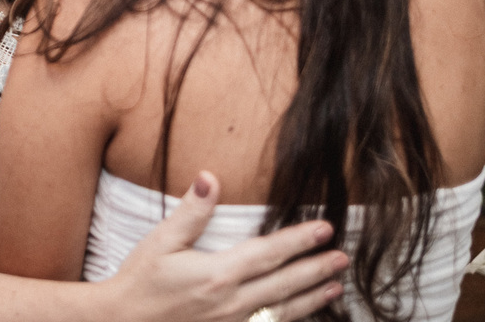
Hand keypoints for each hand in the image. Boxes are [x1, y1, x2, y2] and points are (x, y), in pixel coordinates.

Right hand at [103, 171, 347, 321]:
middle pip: (284, 284)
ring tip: (335, 286)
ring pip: (281, 311)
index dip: (299, 240)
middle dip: (316, 269)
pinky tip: (301, 313)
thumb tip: (210, 177)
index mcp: (217, 274)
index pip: (269, 254)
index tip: (325, 229)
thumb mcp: (161, 242)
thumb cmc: (141, 281)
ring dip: (311, 297)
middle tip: (342, 257)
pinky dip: (288, 319)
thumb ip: (191, 212)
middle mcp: (231, 303)